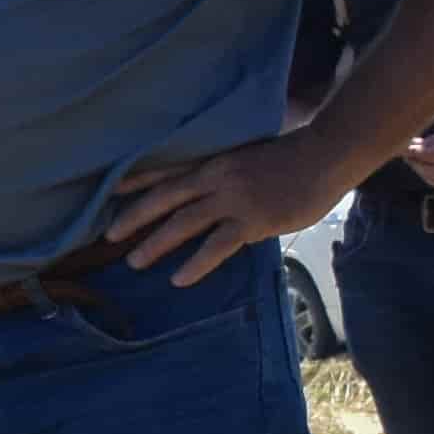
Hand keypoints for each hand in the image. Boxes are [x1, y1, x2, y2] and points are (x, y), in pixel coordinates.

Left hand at [106, 131, 342, 275]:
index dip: (137, 180)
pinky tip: (180, 279)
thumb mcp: (249, 155)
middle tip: (108, 236)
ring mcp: (234, 198)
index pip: (168, 169)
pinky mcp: (253, 220)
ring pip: (184, 222)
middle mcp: (217, 176)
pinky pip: (217, 245)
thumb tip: (211, 191)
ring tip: (134, 261)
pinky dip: (196, 263)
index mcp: (215, 159)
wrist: (326, 155)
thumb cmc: (293, 156)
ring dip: (156, 243)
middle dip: (134, 217)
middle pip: (165, 197)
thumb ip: (227, 171)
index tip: (109, 190)